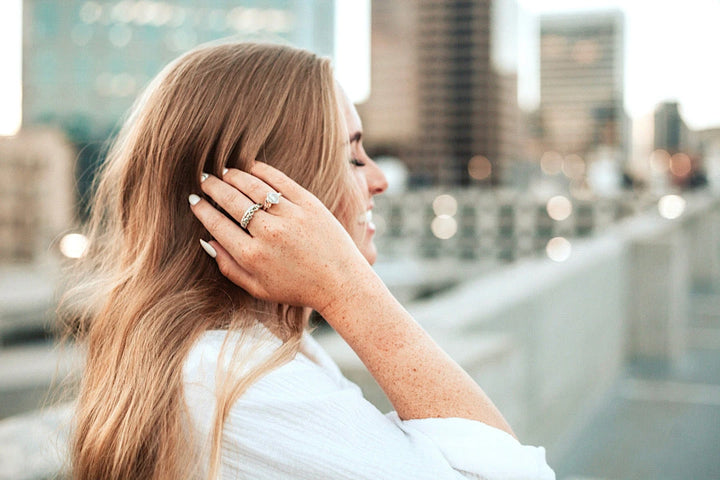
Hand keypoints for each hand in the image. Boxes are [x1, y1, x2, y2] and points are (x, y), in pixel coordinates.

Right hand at [189, 162, 368, 311]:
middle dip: (212, 187)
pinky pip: (279, 180)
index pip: (217, 225)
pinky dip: (261, 170)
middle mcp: (269, 234)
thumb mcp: (258, 288)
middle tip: (204, 180)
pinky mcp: (309, 203)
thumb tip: (206, 242)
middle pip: (230, 201)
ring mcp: (290, 216)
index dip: (201, 209)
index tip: (194, 200)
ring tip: (223, 172)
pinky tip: (249, 168)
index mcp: (252, 257)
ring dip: (233, 175)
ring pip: (252, 186)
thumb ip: (228, 267)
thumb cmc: (297, 288)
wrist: (340, 282)